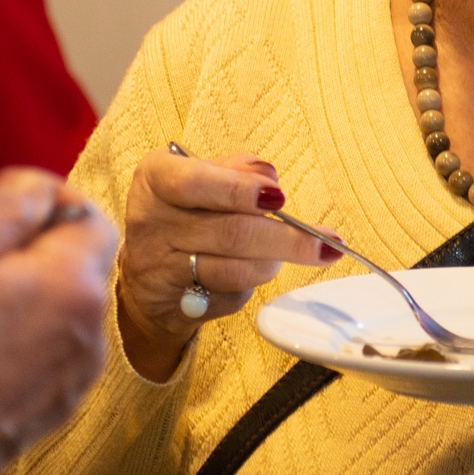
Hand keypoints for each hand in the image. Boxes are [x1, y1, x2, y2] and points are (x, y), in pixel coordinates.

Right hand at [0, 166, 119, 474]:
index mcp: (73, 286)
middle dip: (28, 252)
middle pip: (75, 265)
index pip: (91, 216)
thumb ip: (7, 203)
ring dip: (22, 298)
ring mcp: (72, 378)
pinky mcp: (50, 411)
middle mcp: (90, 334)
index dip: (49, 201)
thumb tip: (40, 185)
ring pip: (58, 311)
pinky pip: (45, 353)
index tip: (6, 206)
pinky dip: (17, 341)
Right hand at [115, 147, 338, 380]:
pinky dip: (252, 285)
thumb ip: (237, 170)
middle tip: (326, 244)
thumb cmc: (185, 209)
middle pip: (229, 233)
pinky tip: (253, 272)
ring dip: (272, 263)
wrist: (147, 268)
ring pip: (234, 271)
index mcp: (156, 177)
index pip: (195, 183)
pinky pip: (229, 296)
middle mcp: (149, 221)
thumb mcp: (203, 175)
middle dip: (285, 239)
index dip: (239, 191)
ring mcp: (158, 268)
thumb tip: (269, 178)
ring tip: (290, 253)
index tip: (279, 198)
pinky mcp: (174, 304)